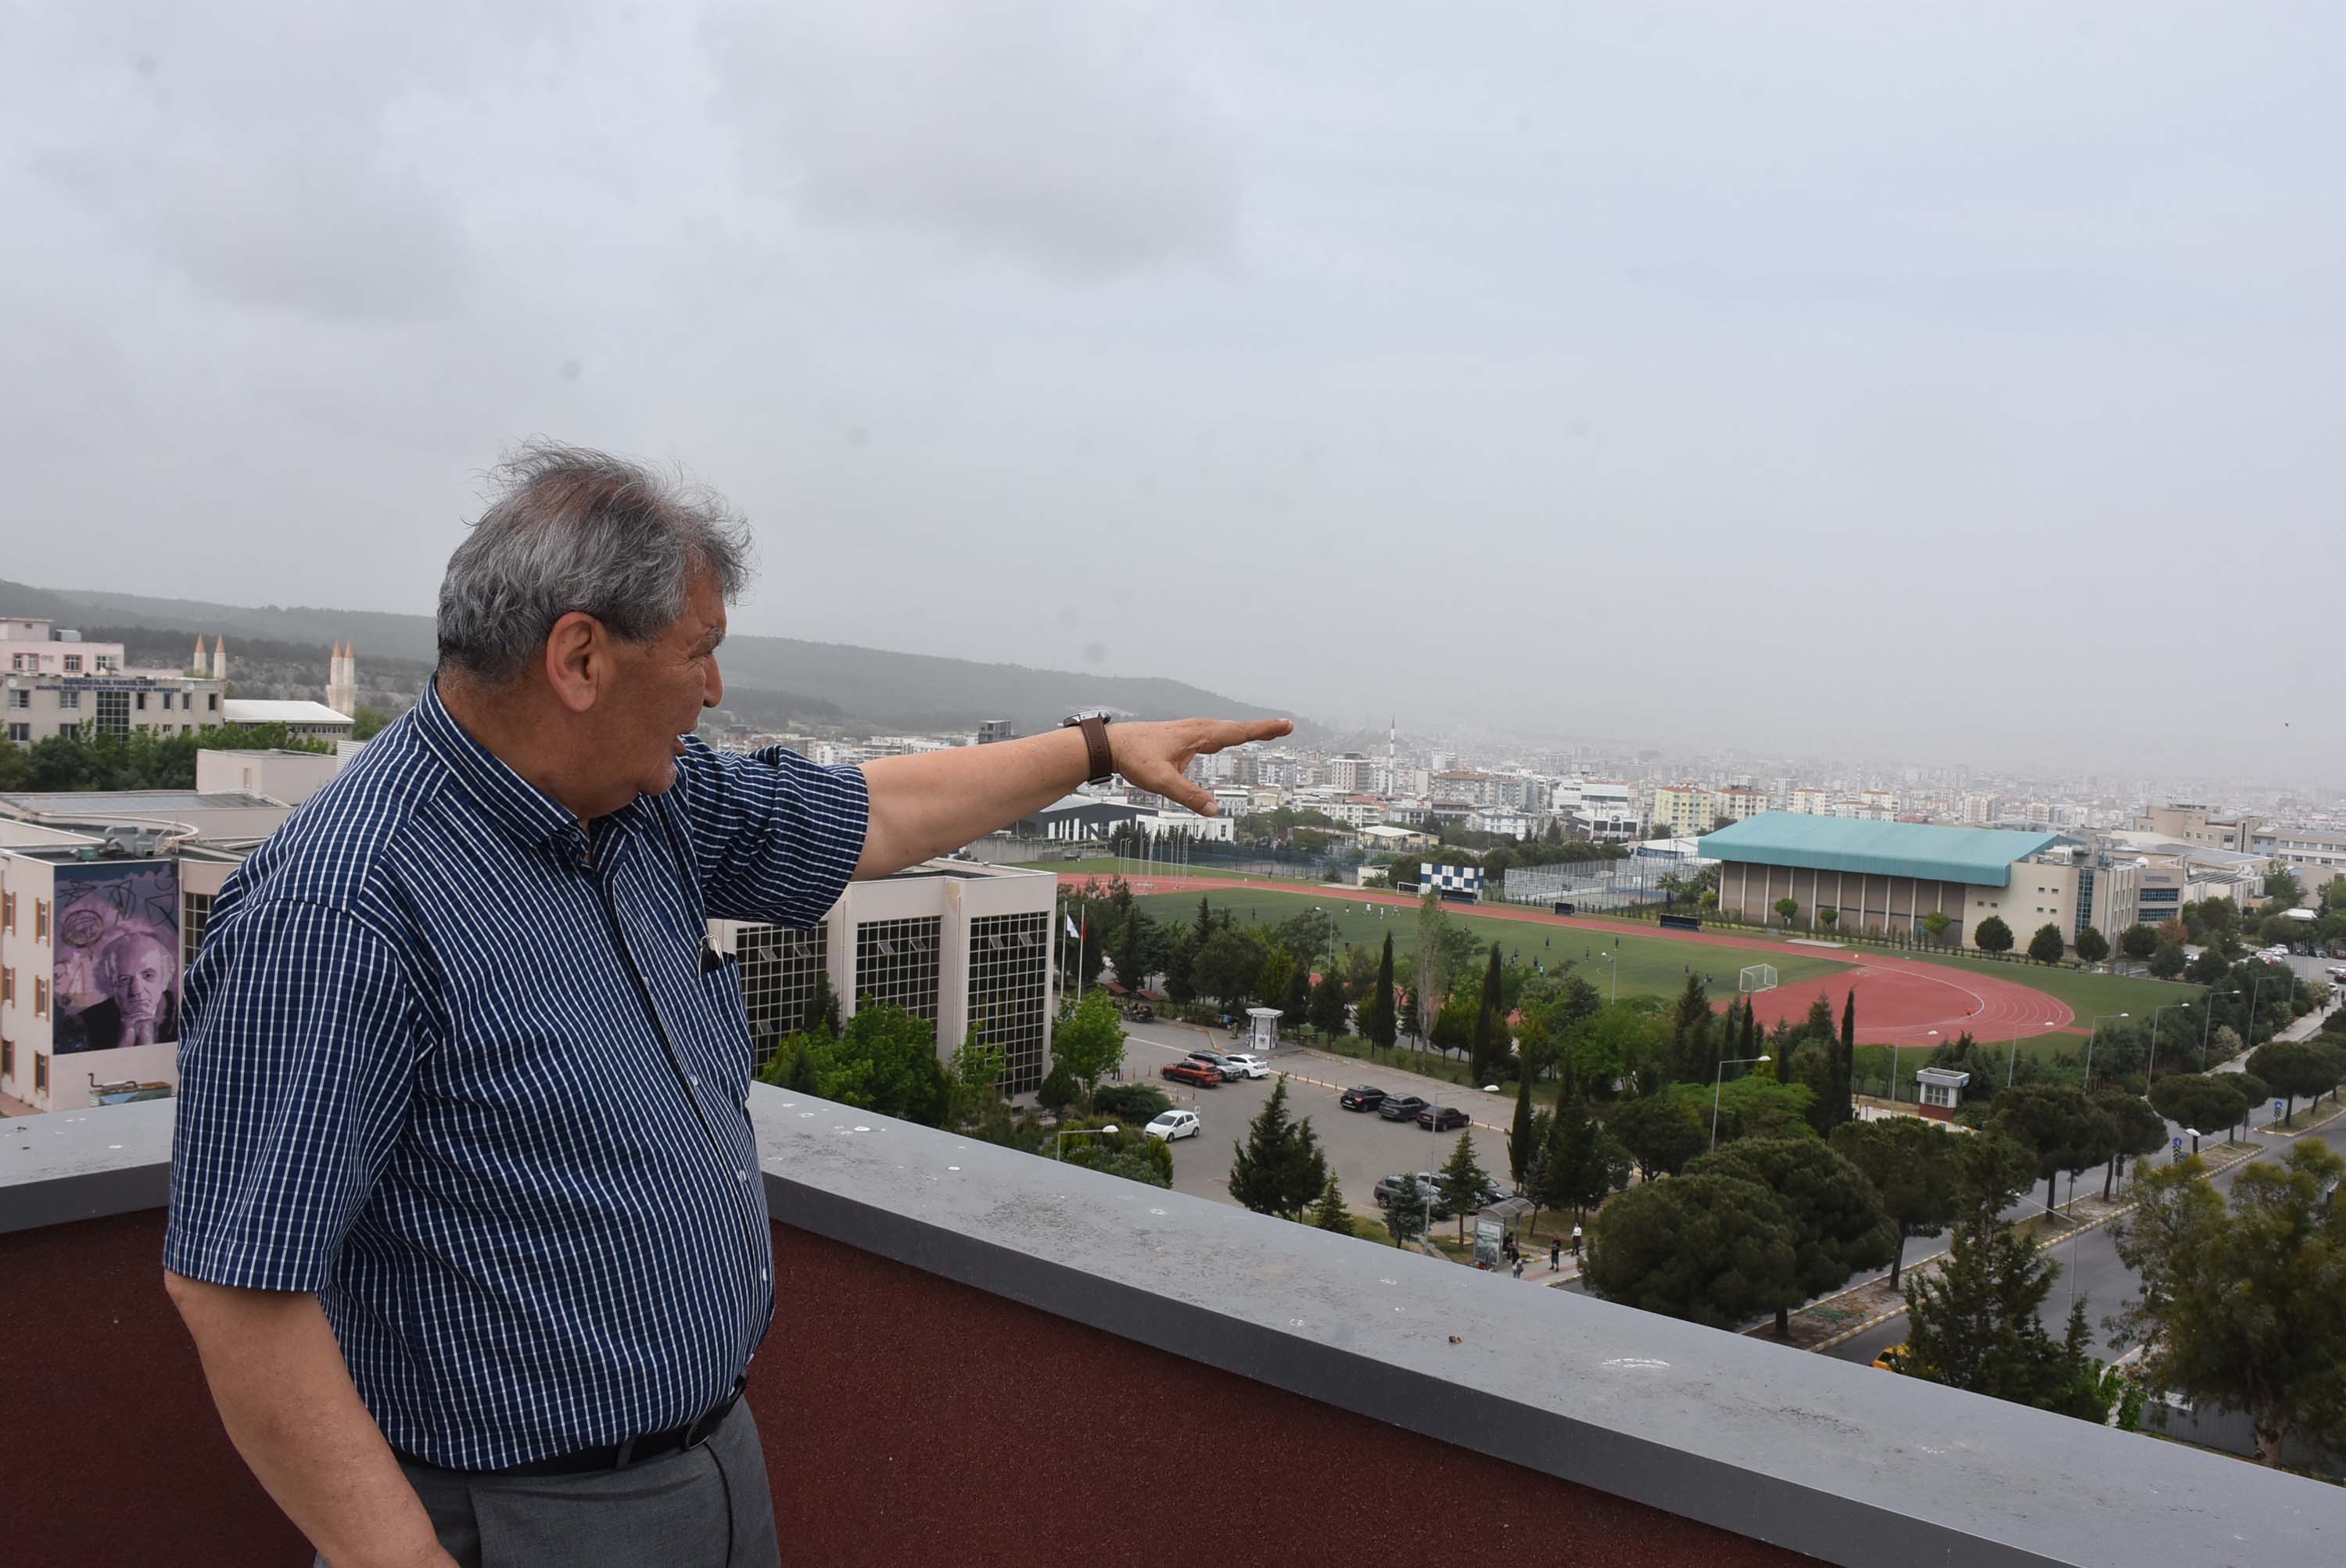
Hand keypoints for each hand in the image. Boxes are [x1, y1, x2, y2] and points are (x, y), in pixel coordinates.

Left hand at [1109, 718, 1291, 813]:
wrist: (1113, 744)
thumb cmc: (1136, 759)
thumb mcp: (1162, 782)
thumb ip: (1189, 796)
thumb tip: (1215, 810)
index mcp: (1200, 734)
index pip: (1239, 733)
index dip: (1264, 730)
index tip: (1286, 725)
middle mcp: (1199, 728)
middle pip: (1237, 729)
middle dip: (1262, 729)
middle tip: (1287, 727)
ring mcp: (1192, 731)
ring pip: (1227, 730)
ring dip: (1249, 731)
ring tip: (1269, 732)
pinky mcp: (1185, 737)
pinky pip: (1215, 735)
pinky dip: (1231, 735)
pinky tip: (1232, 739)